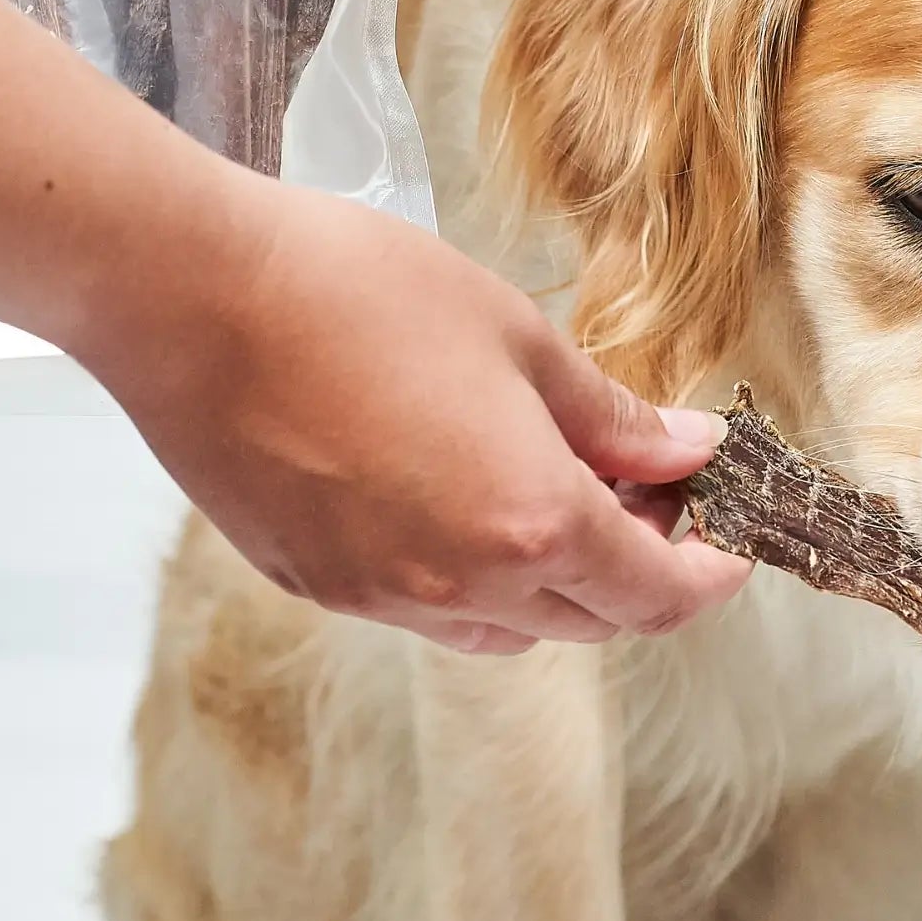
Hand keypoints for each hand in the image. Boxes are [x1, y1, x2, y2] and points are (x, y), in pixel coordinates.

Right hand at [77, 175, 751, 652]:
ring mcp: (380, 596)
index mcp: (531, 522)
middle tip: (647, 492)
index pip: (655, 595)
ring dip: (549, 584)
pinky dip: (464, 578)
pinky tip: (452, 494)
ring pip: (503, 629)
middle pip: (588, 622)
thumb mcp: (516, 337)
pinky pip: (420, 611)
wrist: (193, 299)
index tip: (728, 545)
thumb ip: (611, 415)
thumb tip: (684, 451)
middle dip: (636, 572)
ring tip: (549, 491)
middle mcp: (459, 586)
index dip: (708, 577)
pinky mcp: (314, 585)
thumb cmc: (355, 292)